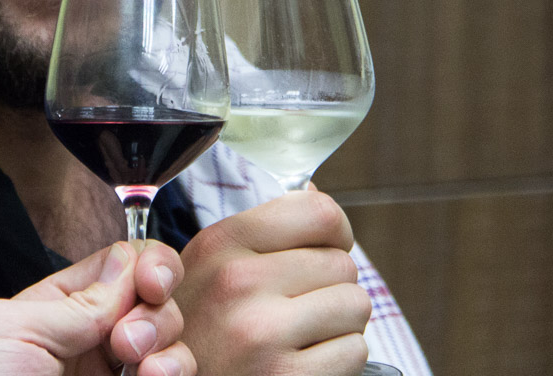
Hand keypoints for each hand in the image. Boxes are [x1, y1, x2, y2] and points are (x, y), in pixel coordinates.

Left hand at [0, 241, 195, 375]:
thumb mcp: (13, 329)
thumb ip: (76, 299)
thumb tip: (128, 260)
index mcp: (61, 306)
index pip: (122, 266)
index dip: (147, 265)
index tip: (149, 283)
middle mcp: (94, 340)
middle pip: (156, 304)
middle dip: (155, 313)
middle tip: (125, 342)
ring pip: (173, 346)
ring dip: (170, 349)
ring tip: (142, 369)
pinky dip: (175, 373)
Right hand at [175, 191, 370, 374]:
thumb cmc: (196, 330)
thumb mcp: (205, 267)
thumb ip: (257, 232)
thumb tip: (316, 194)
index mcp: (220, 244)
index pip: (319, 212)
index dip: (335, 233)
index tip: (325, 250)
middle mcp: (238, 282)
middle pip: (342, 264)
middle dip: (330, 287)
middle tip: (296, 309)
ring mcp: (262, 333)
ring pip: (356, 306)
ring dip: (339, 325)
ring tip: (300, 336)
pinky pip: (355, 351)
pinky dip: (339, 361)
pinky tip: (301, 362)